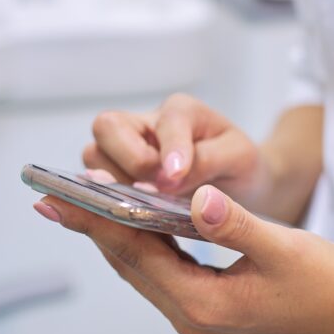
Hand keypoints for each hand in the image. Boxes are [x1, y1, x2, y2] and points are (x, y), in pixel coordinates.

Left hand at [32, 185, 333, 333]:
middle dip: (92, 226)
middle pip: (128, 263)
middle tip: (54, 193)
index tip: (60, 197)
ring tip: (80, 201)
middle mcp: (192, 315)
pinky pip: (161, 268)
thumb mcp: (283, 248)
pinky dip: (141, 241)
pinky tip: (129, 219)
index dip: (96, 221)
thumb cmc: (327, 280)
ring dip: (113, 233)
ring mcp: (199, 313)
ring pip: (141, 266)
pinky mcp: (209, 304)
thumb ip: (236, 223)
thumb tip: (199, 197)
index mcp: (203, 304)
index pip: (135, 254)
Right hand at [83, 93, 267, 202]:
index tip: (175, 177)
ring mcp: (125, 150)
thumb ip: (208, 160)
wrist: (238, 185)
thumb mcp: (238, 158)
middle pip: (106, 127)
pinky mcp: (117, 177)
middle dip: (128, 161)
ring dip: (116, 184)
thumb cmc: (239, 165)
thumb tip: (169, 177)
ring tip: (147, 207)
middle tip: (155, 191)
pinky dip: (112, 203)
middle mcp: (145, 125)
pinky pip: (97, 186)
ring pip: (94, 157)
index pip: (166, 122)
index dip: (169, 149)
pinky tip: (136, 222)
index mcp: (181, 112)